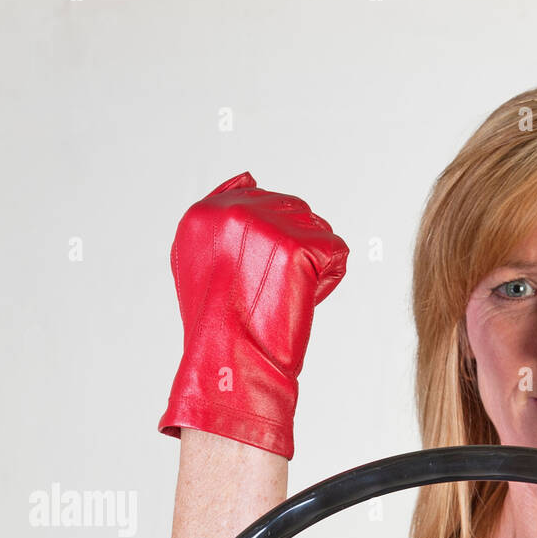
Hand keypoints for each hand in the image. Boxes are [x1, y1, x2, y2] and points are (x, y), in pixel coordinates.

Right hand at [158, 171, 348, 457]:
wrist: (230, 359)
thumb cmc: (218, 325)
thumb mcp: (200, 261)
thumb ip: (221, 217)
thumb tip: (250, 178)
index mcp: (204, 212)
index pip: (258, 197)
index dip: (270, 238)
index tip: (263, 269)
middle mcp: (234, 209)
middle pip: (294, 210)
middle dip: (295, 249)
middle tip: (273, 290)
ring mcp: (266, 223)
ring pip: (318, 229)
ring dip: (313, 264)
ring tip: (285, 295)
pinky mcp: (297, 244)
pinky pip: (336, 253)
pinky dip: (328, 280)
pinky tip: (302, 299)